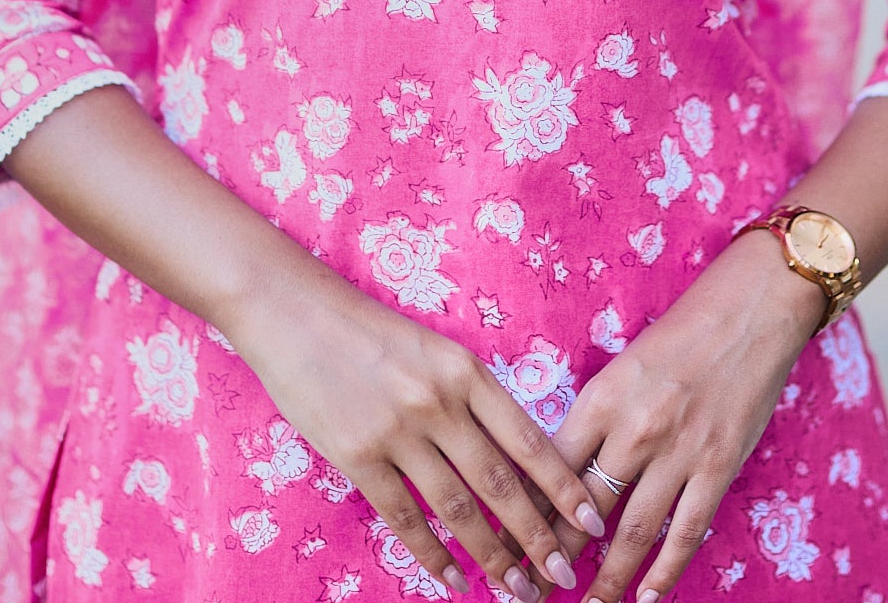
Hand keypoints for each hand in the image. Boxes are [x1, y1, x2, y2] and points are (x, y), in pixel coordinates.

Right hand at [225, 256, 605, 600]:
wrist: (296, 312)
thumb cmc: (370, 330)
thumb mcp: (435, 349)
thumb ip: (470, 396)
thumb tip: (511, 460)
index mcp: (466, 370)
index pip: (529, 440)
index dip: (564, 488)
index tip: (591, 522)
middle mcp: (439, 401)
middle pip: (501, 484)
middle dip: (538, 537)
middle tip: (563, 576)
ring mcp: (397, 430)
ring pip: (458, 509)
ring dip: (491, 557)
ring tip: (516, 590)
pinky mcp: (358, 455)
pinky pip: (404, 518)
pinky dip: (432, 557)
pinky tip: (453, 581)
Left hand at [529, 234, 824, 601]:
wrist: (750, 310)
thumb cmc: (681, 334)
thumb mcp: (624, 367)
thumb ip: (597, 417)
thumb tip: (561, 471)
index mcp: (602, 395)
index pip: (552, 467)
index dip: (527, 512)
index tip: (507, 545)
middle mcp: (635, 427)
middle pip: (583, 507)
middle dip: (554, 556)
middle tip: (530, 592)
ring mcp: (679, 450)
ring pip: (632, 532)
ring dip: (607, 580)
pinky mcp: (718, 466)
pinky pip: (687, 531)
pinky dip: (665, 571)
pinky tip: (647, 598)